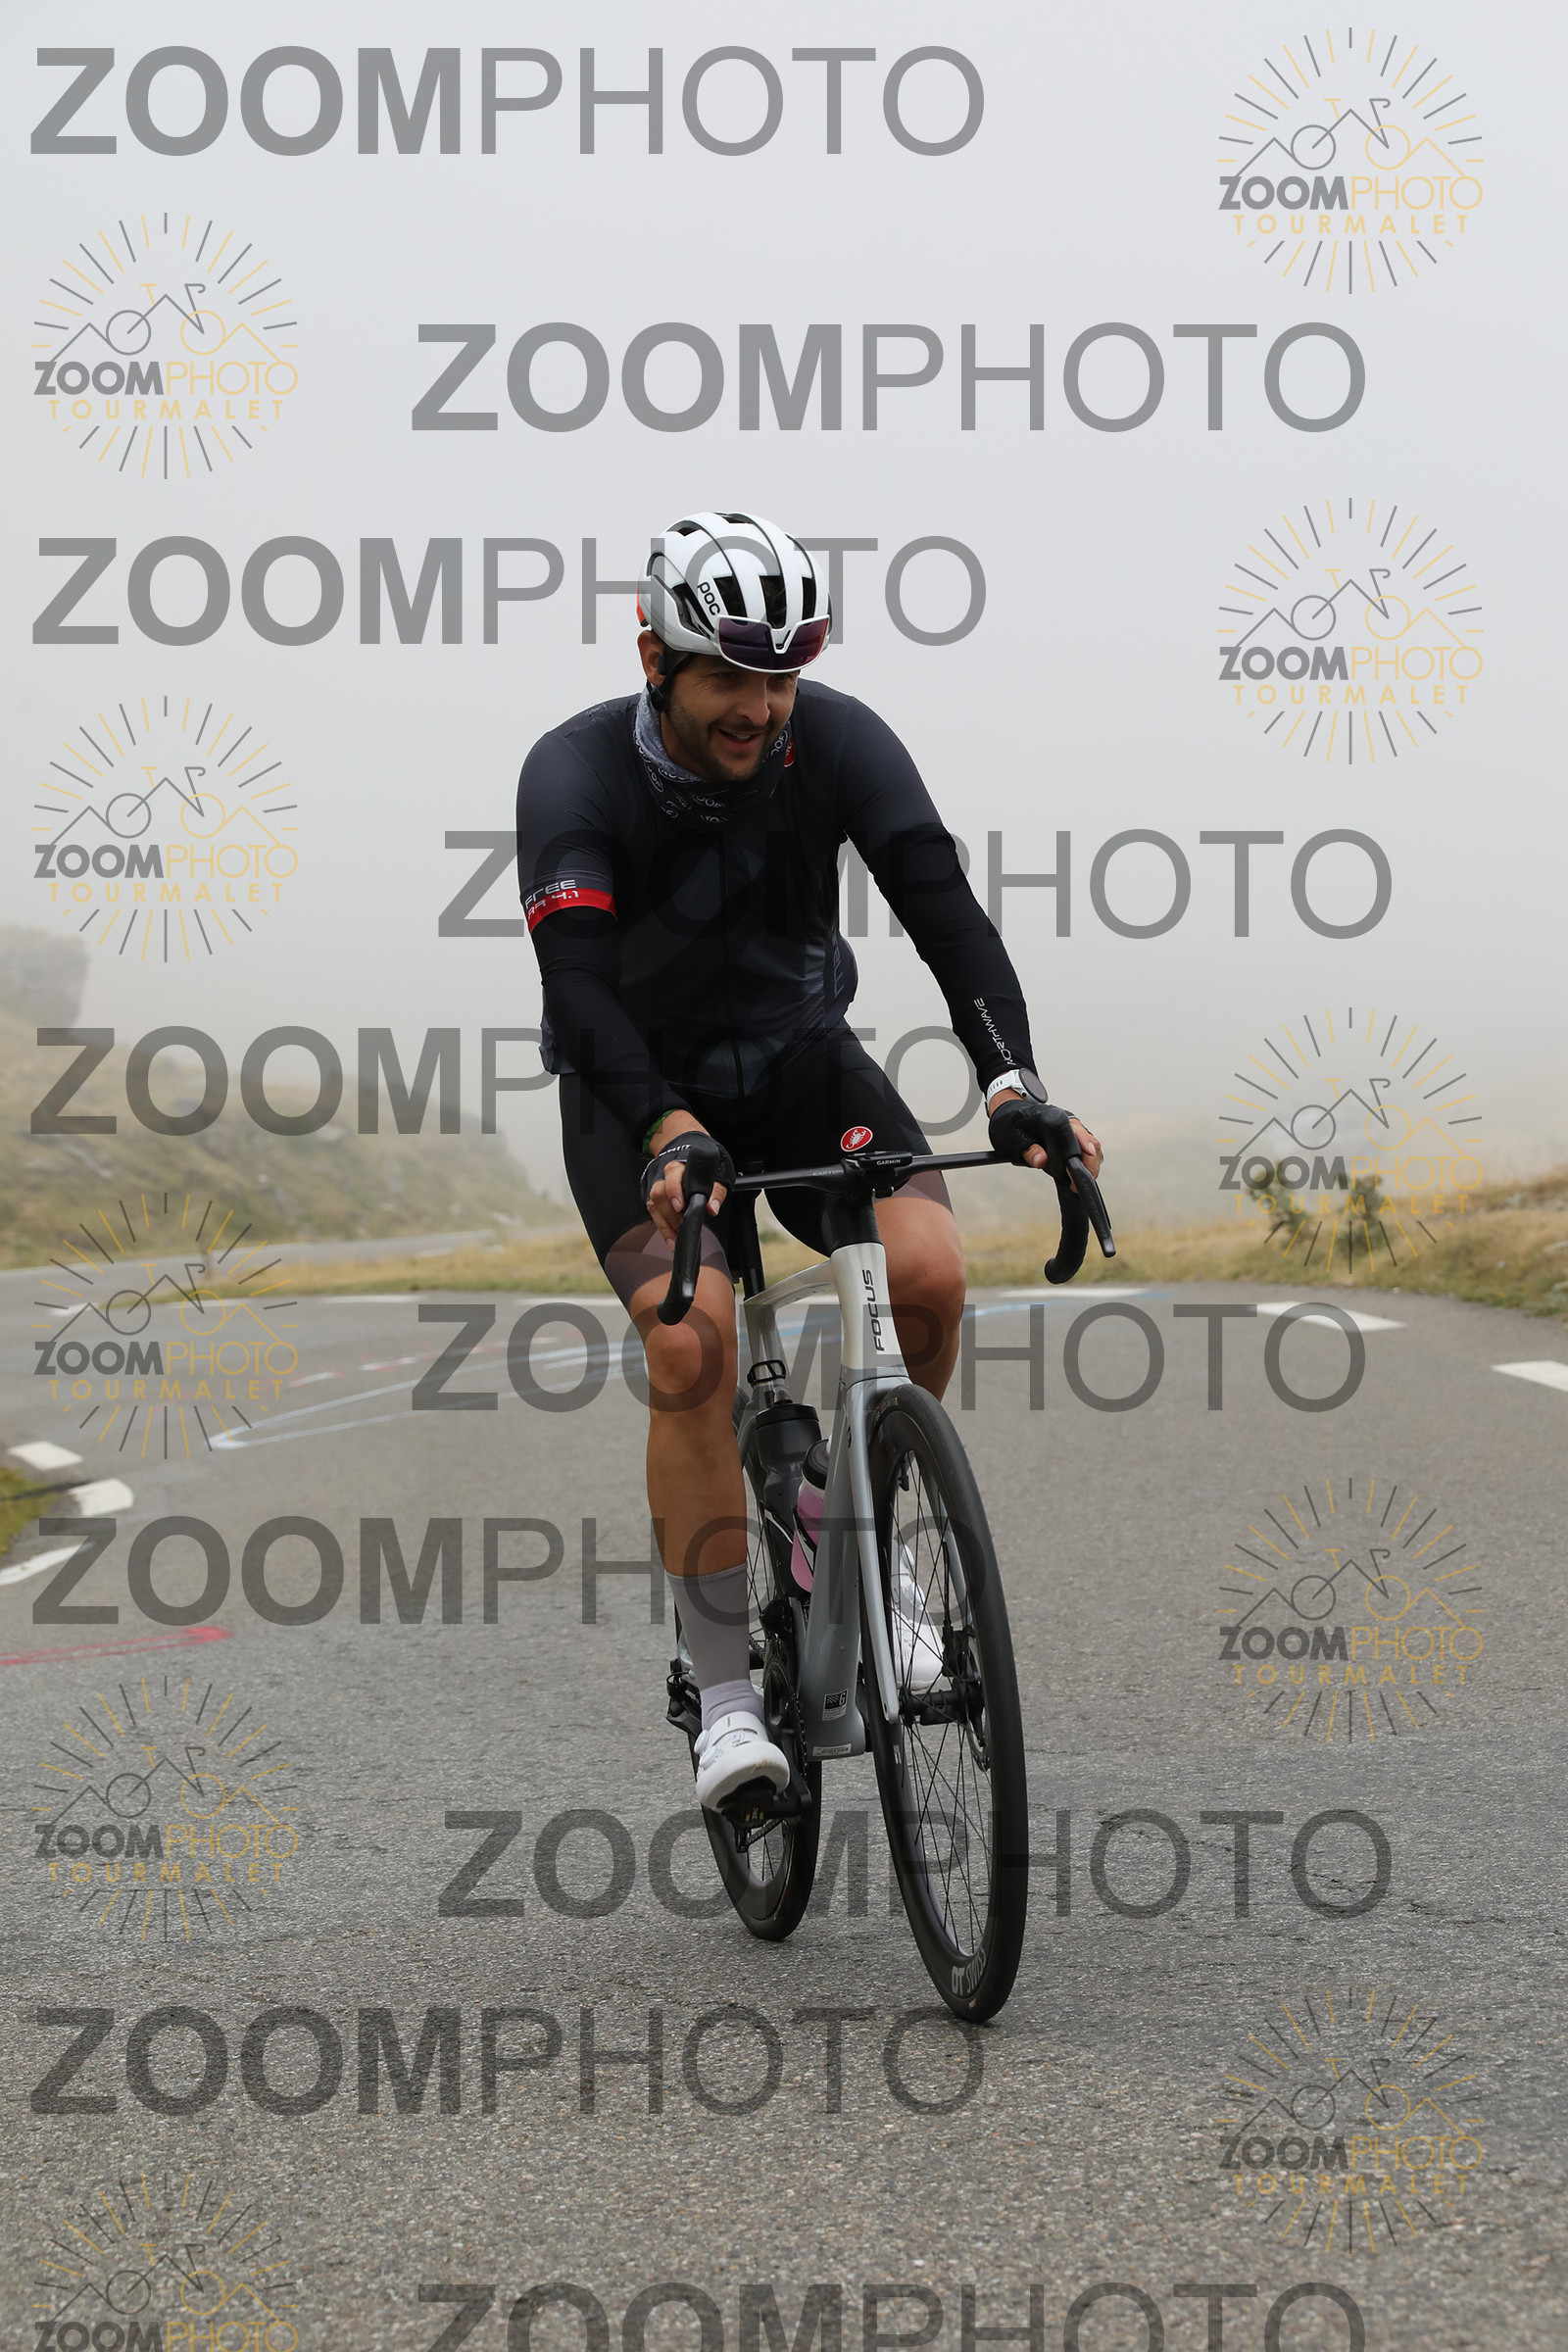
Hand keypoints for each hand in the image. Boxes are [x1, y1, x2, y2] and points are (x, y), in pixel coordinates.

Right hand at [643, 1114, 727, 1242]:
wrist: (689, 1153)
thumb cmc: (703, 1167)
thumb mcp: (717, 1175)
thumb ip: (716, 1192)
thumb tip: (712, 1208)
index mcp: (680, 1166)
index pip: (673, 1174)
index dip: (674, 1191)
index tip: (680, 1206)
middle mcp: (664, 1175)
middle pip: (659, 1193)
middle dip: (671, 1214)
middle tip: (683, 1227)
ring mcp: (657, 1186)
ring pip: (653, 1204)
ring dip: (666, 1224)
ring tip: (677, 1238)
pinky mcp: (655, 1198)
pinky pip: (654, 1214)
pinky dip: (663, 1228)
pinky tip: (672, 1239)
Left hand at [989, 1093, 1101, 1182]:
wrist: (1014, 1120)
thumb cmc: (1012, 1127)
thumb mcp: (1012, 1139)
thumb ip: (1028, 1150)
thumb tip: (1041, 1159)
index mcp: (1052, 1116)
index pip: (1072, 1128)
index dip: (1083, 1141)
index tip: (1088, 1153)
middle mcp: (1068, 1122)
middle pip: (1088, 1140)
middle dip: (1089, 1162)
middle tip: (1077, 1184)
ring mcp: (1074, 1132)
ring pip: (1092, 1148)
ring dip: (1089, 1166)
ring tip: (1076, 1185)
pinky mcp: (1076, 1142)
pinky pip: (1088, 1154)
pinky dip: (1087, 1167)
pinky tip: (1077, 1180)